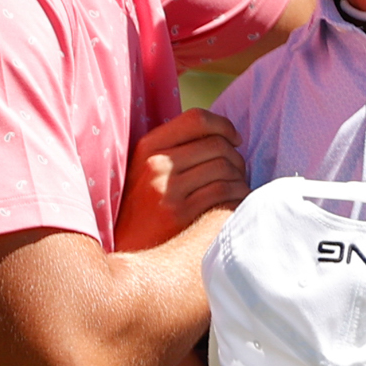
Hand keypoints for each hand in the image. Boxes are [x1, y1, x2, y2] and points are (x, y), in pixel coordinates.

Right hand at [112, 109, 249, 252]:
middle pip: (216, 144)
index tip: (234, 138)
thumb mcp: (146, 168)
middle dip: (236, 156)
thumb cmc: (143, 206)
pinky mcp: (180, 215)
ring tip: (237, 188)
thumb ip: (174, 148)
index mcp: (148, 147)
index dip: (223, 125)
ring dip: (240, 178)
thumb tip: (219, 132)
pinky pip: (224, 194)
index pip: (196, 119)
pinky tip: (235, 203)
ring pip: (224, 168)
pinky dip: (238, 196)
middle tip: (238, 171)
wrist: (126, 246)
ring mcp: (167, 190)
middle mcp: (156, 164)